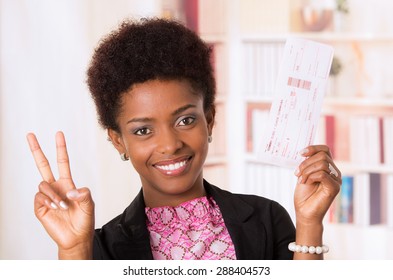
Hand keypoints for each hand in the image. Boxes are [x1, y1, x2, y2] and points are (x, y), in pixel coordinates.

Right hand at [27, 131, 94, 258]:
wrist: (76, 237)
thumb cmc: (84, 220)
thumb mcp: (89, 204)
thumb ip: (83, 193)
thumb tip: (68, 190)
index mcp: (67, 183)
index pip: (62, 162)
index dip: (60, 148)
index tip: (59, 134)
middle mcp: (55, 187)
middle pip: (43, 165)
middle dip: (36, 150)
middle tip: (30, 135)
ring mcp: (47, 196)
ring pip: (43, 184)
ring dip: (54, 194)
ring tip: (63, 206)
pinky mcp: (40, 207)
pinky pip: (39, 196)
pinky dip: (49, 200)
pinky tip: (56, 208)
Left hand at [294, 145, 340, 225]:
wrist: (304, 213)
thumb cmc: (304, 195)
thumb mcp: (304, 174)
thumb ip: (308, 163)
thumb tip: (305, 152)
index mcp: (327, 167)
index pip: (325, 149)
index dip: (313, 148)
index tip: (300, 153)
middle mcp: (334, 172)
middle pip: (322, 155)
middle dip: (306, 163)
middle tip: (297, 173)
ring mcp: (336, 179)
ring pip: (322, 164)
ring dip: (307, 171)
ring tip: (301, 180)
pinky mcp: (334, 187)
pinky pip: (323, 174)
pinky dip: (311, 177)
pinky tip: (306, 183)